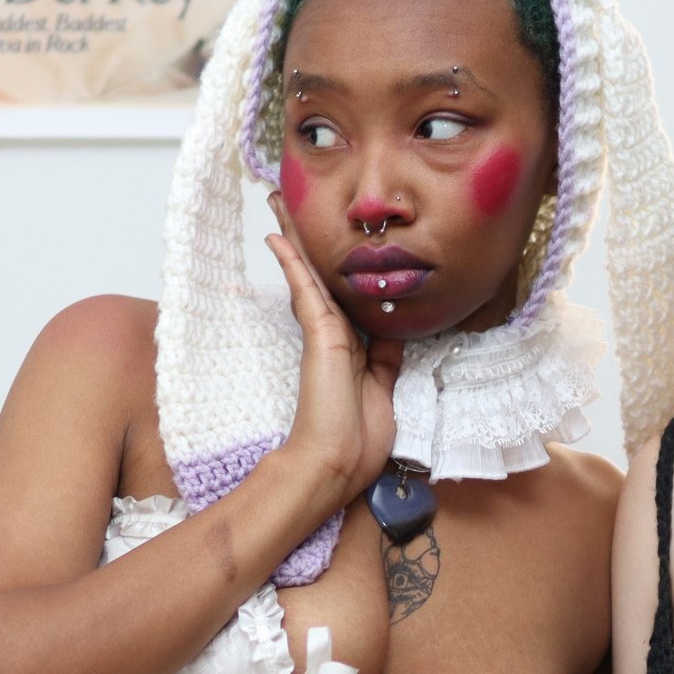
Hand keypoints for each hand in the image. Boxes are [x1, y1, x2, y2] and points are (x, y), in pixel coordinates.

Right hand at [266, 190, 402, 498]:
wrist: (337, 465)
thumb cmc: (358, 442)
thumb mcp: (384, 390)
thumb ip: (385, 359)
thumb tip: (395, 332)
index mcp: (353, 349)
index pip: (345, 299)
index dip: (338, 271)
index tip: (332, 245)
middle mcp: (336, 337)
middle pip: (323, 280)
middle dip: (309, 246)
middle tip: (290, 209)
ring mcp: (325, 335)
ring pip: (312, 276)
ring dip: (297, 241)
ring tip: (279, 207)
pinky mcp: (320, 336)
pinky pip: (307, 290)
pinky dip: (295, 263)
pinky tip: (278, 238)